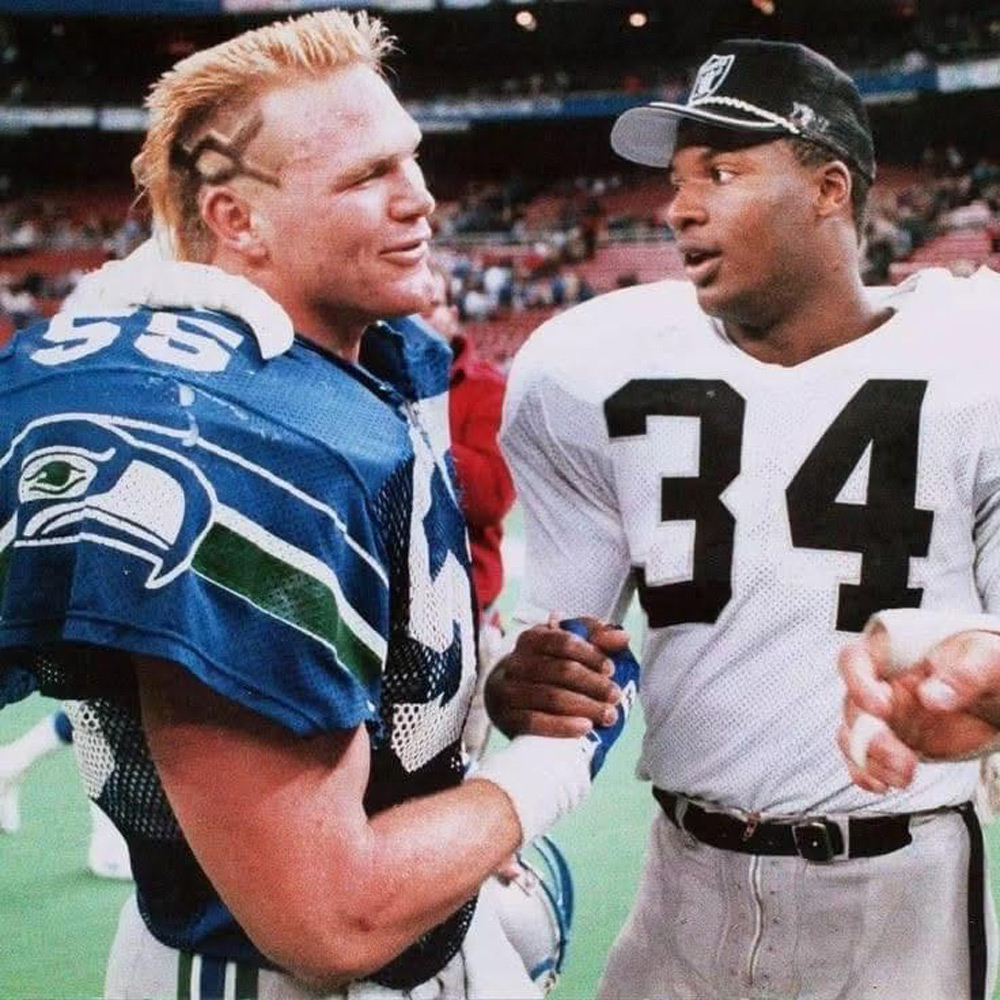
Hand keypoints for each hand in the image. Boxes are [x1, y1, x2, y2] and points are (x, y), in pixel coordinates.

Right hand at [485, 615, 629, 737]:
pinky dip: (562, 726)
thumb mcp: (568, 645)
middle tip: (615, 696)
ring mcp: (508, 690)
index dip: (591, 655)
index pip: (564, 642)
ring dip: (585, 707)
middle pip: (561, 670)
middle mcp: (516, 662)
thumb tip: (622, 636)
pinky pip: (534, 722)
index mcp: (532, 638)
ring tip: (607, 715)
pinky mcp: (507, 717)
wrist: (508, 694)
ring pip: (551, 697)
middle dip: (593, 684)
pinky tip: (584, 727)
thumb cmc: (545, 666)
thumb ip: (596, 637)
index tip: (610, 669)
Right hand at [838, 622, 999, 793]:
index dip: (858, 683)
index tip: (881, 707)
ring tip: (904, 776)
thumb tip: (934, 696)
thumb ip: (963, 674)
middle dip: (870, 738)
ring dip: (870, 761)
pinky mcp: (892, 740)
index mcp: (893, 653)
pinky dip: (866, 773)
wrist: (996, 697)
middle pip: (852, 707)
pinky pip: (864, 758)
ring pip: (853, 736)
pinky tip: (884, 782)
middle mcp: (880, 682)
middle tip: (901, 759)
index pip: (855, 660)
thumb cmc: (986, 664)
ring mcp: (884, 714)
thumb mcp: (986, 658)